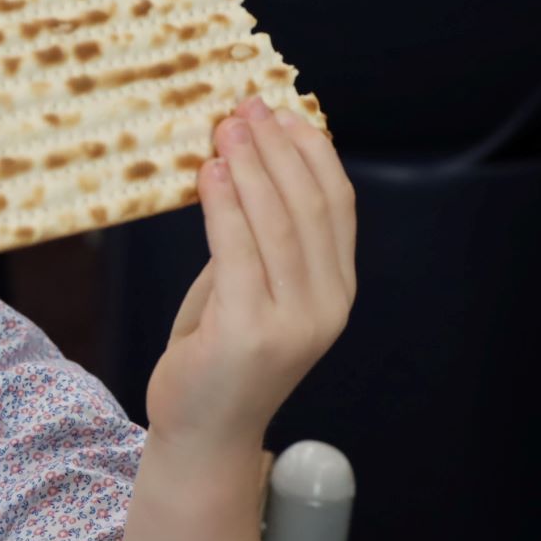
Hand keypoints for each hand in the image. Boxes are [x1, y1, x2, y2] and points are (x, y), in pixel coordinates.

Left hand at [145, 98, 355, 454]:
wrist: (202, 432)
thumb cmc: (218, 354)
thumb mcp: (250, 287)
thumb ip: (258, 238)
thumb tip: (243, 161)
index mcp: (336, 290)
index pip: (337, 206)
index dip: (313, 153)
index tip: (285, 111)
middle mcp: (326, 306)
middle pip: (310, 207)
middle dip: (278, 149)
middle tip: (246, 107)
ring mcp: (294, 323)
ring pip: (278, 225)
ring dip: (251, 167)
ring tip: (226, 128)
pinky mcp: (251, 333)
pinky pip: (238, 252)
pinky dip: (224, 205)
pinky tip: (210, 172)